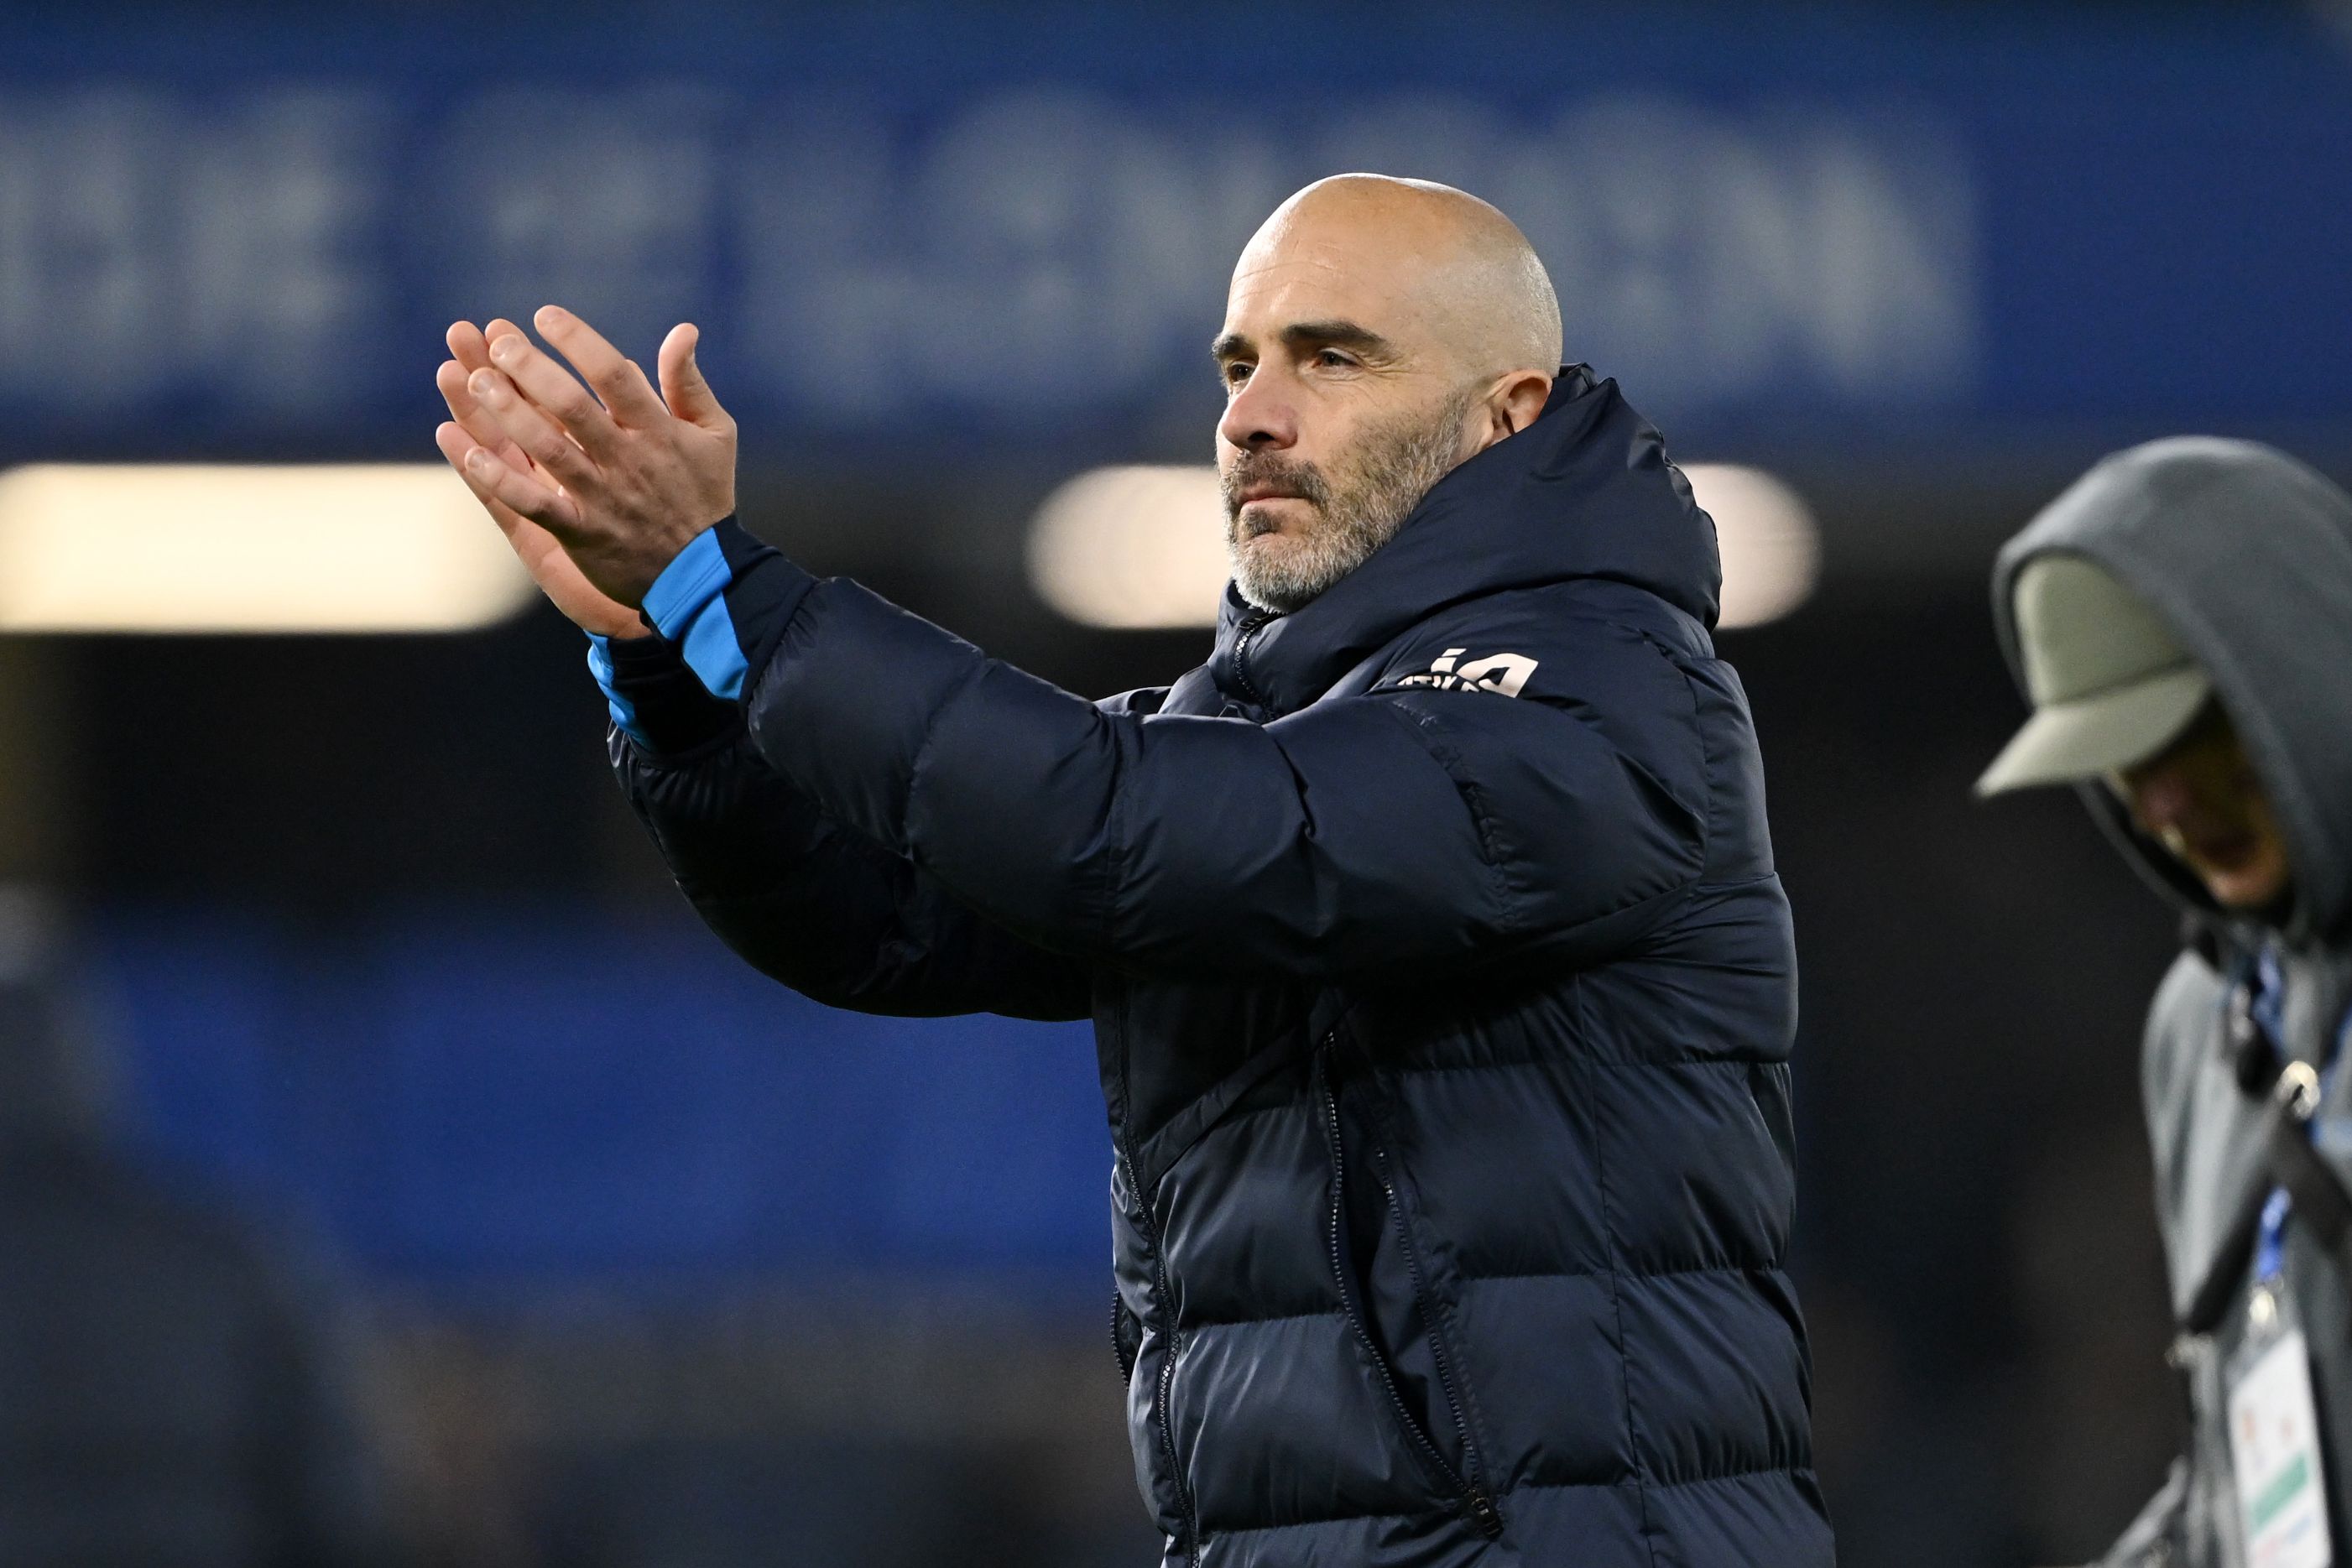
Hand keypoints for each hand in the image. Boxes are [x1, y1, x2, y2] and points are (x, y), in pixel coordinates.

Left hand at [444, 305, 737, 607]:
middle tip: (498, 343)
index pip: (614, 375)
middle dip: (531, 370)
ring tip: (475, 380)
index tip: (544, 316)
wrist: (703, 575)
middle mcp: (627, 461)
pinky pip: (536, 505)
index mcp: (657, 431)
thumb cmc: (705, 495)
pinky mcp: (582, 534)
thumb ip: (689, 383)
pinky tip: (471, 455)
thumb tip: (683, 330)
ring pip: (548, 450)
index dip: (577, 341)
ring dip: (509, 415)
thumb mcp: (715, 434)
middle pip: (572, 407)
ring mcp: (602, 498)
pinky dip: (502, 482)